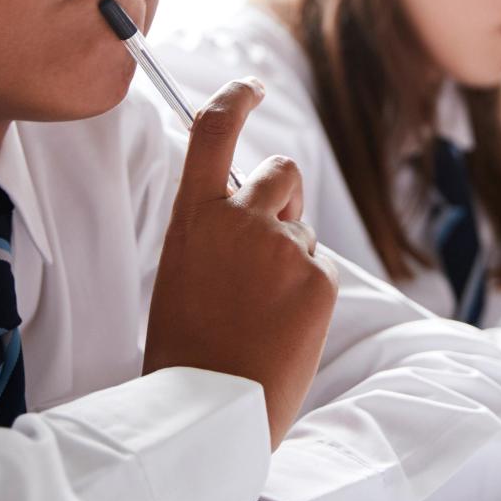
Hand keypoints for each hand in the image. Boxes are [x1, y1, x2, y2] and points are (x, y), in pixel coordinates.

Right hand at [144, 78, 337, 446]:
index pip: (214, 130)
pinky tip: (281, 332)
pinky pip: (319, 270)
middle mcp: (239, 220)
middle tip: (270, 246)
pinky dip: (307, 295)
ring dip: (291, 256)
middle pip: (282, 172)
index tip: (252, 86)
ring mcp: (282, 247)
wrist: (211, 413)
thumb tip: (249, 214)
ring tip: (261, 314)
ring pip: (302, 230)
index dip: (235, 98)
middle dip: (286, 196)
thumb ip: (212, 234)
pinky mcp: (318, 278)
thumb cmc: (186, 353)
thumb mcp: (181, 275)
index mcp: (192, 218)